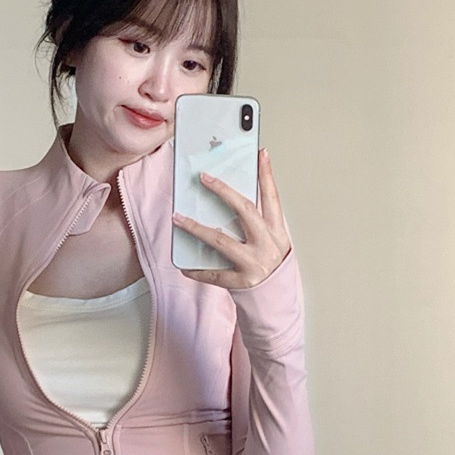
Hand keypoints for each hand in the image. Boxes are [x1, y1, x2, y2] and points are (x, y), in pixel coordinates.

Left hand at [173, 148, 291, 288]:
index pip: (272, 198)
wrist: (274, 301)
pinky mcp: (241, 282)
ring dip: (196, 228)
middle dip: (223, 191)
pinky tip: (184, 264)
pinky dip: (197, 269)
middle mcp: (267, 245)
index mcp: (277, 232)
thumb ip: (256, 221)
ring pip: (221, 240)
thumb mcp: (270, 241)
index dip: (267, 175)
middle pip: (245, 211)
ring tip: (178, 218)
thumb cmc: (268, 266)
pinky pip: (213, 274)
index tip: (260, 153)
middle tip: (204, 177)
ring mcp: (254, 264)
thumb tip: (230, 196)